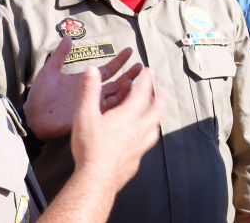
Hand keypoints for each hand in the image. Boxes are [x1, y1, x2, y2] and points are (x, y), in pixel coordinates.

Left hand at [22, 37, 141, 140]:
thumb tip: (67, 37)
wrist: (32, 116)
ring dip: (124, 90)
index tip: (129, 51)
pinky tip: (118, 98)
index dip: (119, 61)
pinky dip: (112, 106)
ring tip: (131, 81)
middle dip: (129, 75)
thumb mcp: (50, 71)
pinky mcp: (87, 116)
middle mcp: (92, 93)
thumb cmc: (40, 96)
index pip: (108, 70)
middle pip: (117, 84)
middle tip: (141, 67)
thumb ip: (60, 54)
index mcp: (86, 82)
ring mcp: (91, 105)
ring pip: (114, 98)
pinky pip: (104, 112)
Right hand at [70, 65, 167, 192]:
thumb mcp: (85, 114)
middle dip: (161, 99)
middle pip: (156, 111)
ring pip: (154, 130)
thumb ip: (89, 91)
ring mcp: (139, 147)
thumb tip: (92, 71)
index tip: (150, 72)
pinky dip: (148, 138)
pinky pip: (147, 146)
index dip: (147, 80)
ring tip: (157, 115)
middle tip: (164, 92)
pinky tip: (143, 142)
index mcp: (127, 117)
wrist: (95, 179)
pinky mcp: (136, 161)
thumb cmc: (90, 147)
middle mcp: (138, 130)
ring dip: (157, 119)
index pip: (141, 93)